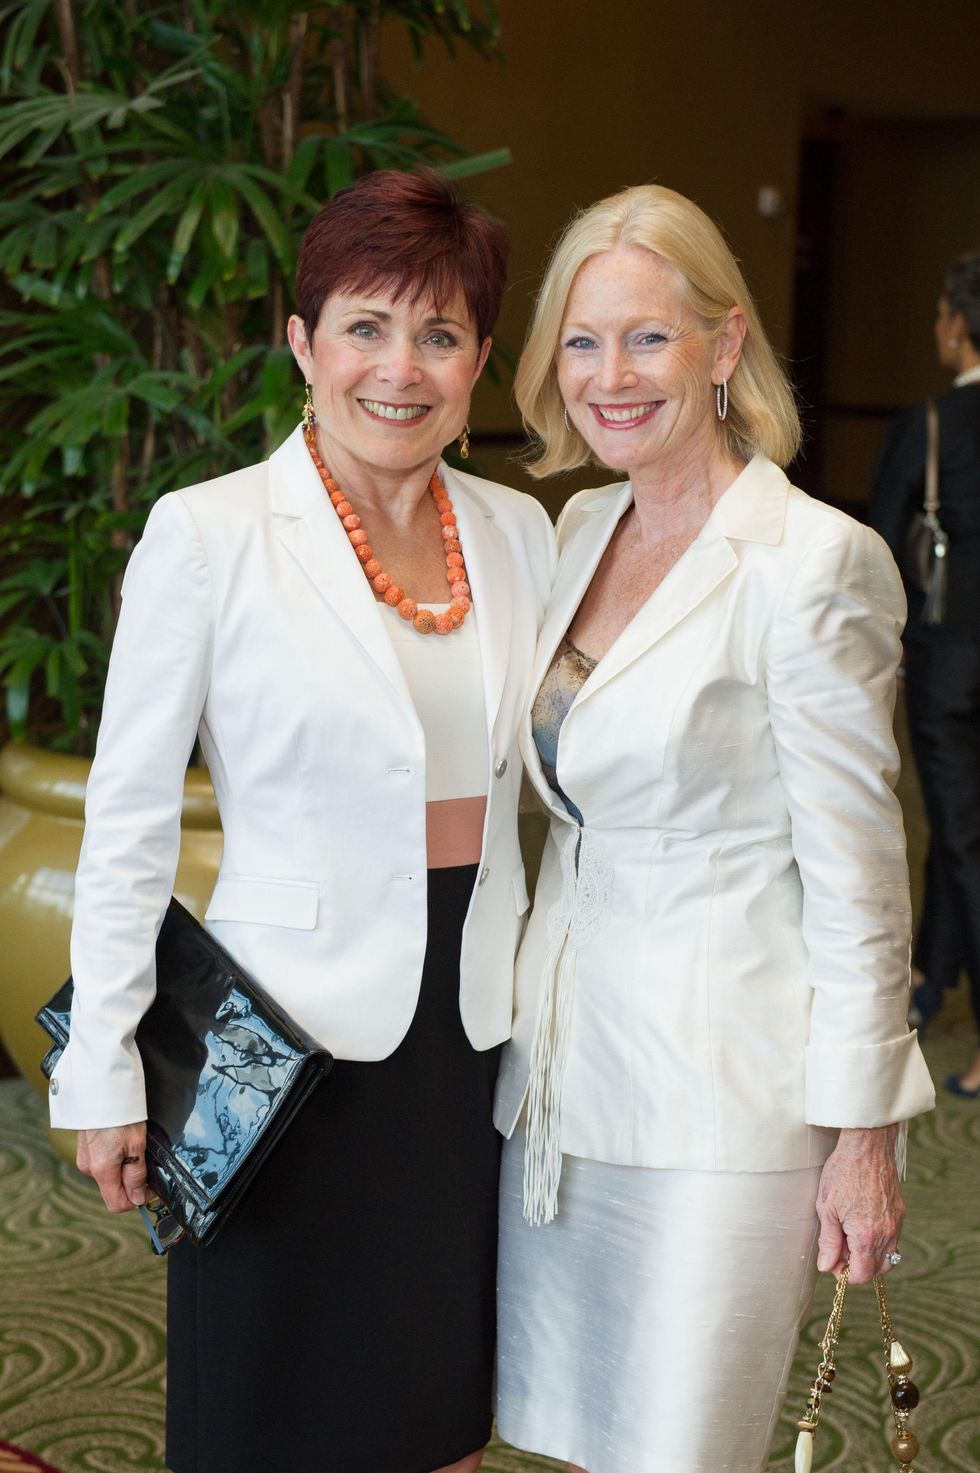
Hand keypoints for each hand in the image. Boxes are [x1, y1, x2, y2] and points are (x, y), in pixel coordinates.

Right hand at [76, 1123, 148, 1212]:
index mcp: (102, 1170)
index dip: (136, 1200)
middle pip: (113, 1189)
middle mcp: (89, 1168)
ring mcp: (85, 1158)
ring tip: (135, 1147)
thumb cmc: (122, 1114)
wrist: (102, 1088)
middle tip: (146, 1163)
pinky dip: (115, 1160)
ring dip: (124, 1170)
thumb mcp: (137, 1145)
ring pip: (109, 1176)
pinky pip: (102, 1163)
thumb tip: (137, 1199)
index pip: (116, 1204)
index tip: (151, 1188)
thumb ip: (136, 1174)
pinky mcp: (85, 1149)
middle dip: (132, 1183)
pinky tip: (122, 1143)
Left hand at [815, 1125, 903, 1283]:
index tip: (832, 1262)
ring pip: (887, 1255)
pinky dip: (877, 1240)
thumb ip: (828, 1241)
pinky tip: (860, 1223)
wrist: (867, 1145)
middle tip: (839, 1248)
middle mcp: (887, 1233)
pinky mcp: (900, 1212)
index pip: (862, 1275)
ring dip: (868, 1254)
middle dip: (857, 1266)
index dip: (845, 1274)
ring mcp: (897, 1223)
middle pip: (877, 1270)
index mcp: (867, 1236)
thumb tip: (826, 1266)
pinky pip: (892, 1238)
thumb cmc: (843, 1172)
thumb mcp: (826, 1208)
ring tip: (848, 1235)